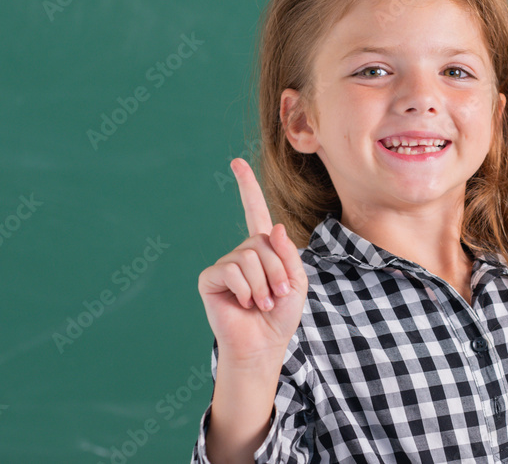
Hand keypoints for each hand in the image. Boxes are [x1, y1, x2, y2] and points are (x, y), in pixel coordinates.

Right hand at [198, 158, 307, 364]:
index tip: (237, 162)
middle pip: (263, 241)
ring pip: (249, 256)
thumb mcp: (297, 282)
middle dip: (277, 270)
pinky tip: (245, 303)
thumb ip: (288, 254)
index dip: (247, 187)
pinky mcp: (210, 278)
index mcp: (263, 249)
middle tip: (277, 294)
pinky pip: (231, 270)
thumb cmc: (280, 316)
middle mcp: (241, 252)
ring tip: (263, 303)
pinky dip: (246, 289)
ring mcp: (224, 264)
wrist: (263, 345)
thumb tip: (274, 227)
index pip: (254, 212)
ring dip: (263, 283)